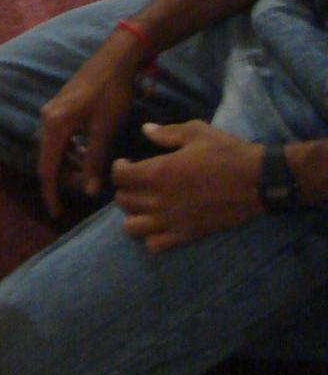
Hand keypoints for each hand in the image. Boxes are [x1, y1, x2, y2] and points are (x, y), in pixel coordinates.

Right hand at [37, 33, 141, 216]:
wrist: (116, 59)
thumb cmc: (112, 93)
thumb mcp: (105, 130)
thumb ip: (94, 161)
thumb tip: (89, 192)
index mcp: (55, 125)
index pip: (47, 168)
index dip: (51, 193)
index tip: (56, 213)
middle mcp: (47, 118)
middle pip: (49, 159)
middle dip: (64, 178)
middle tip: (87, 189)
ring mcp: (52, 111)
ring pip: (55, 149)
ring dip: (69, 164)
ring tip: (90, 173)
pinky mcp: (61, 107)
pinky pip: (60, 137)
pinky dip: (71, 151)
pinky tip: (88, 153)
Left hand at [112, 121, 261, 252]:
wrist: (257, 181)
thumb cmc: (226, 153)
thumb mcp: (196, 131)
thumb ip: (166, 133)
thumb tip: (145, 129)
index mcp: (157, 172)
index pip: (118, 176)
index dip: (119, 168)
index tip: (128, 163)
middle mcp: (159, 199)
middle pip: (122, 201)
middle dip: (125, 189)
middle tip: (138, 182)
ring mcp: (171, 221)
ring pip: (131, 227)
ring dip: (134, 215)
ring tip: (145, 204)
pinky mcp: (186, 236)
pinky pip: (154, 245)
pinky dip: (151, 236)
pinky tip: (160, 223)